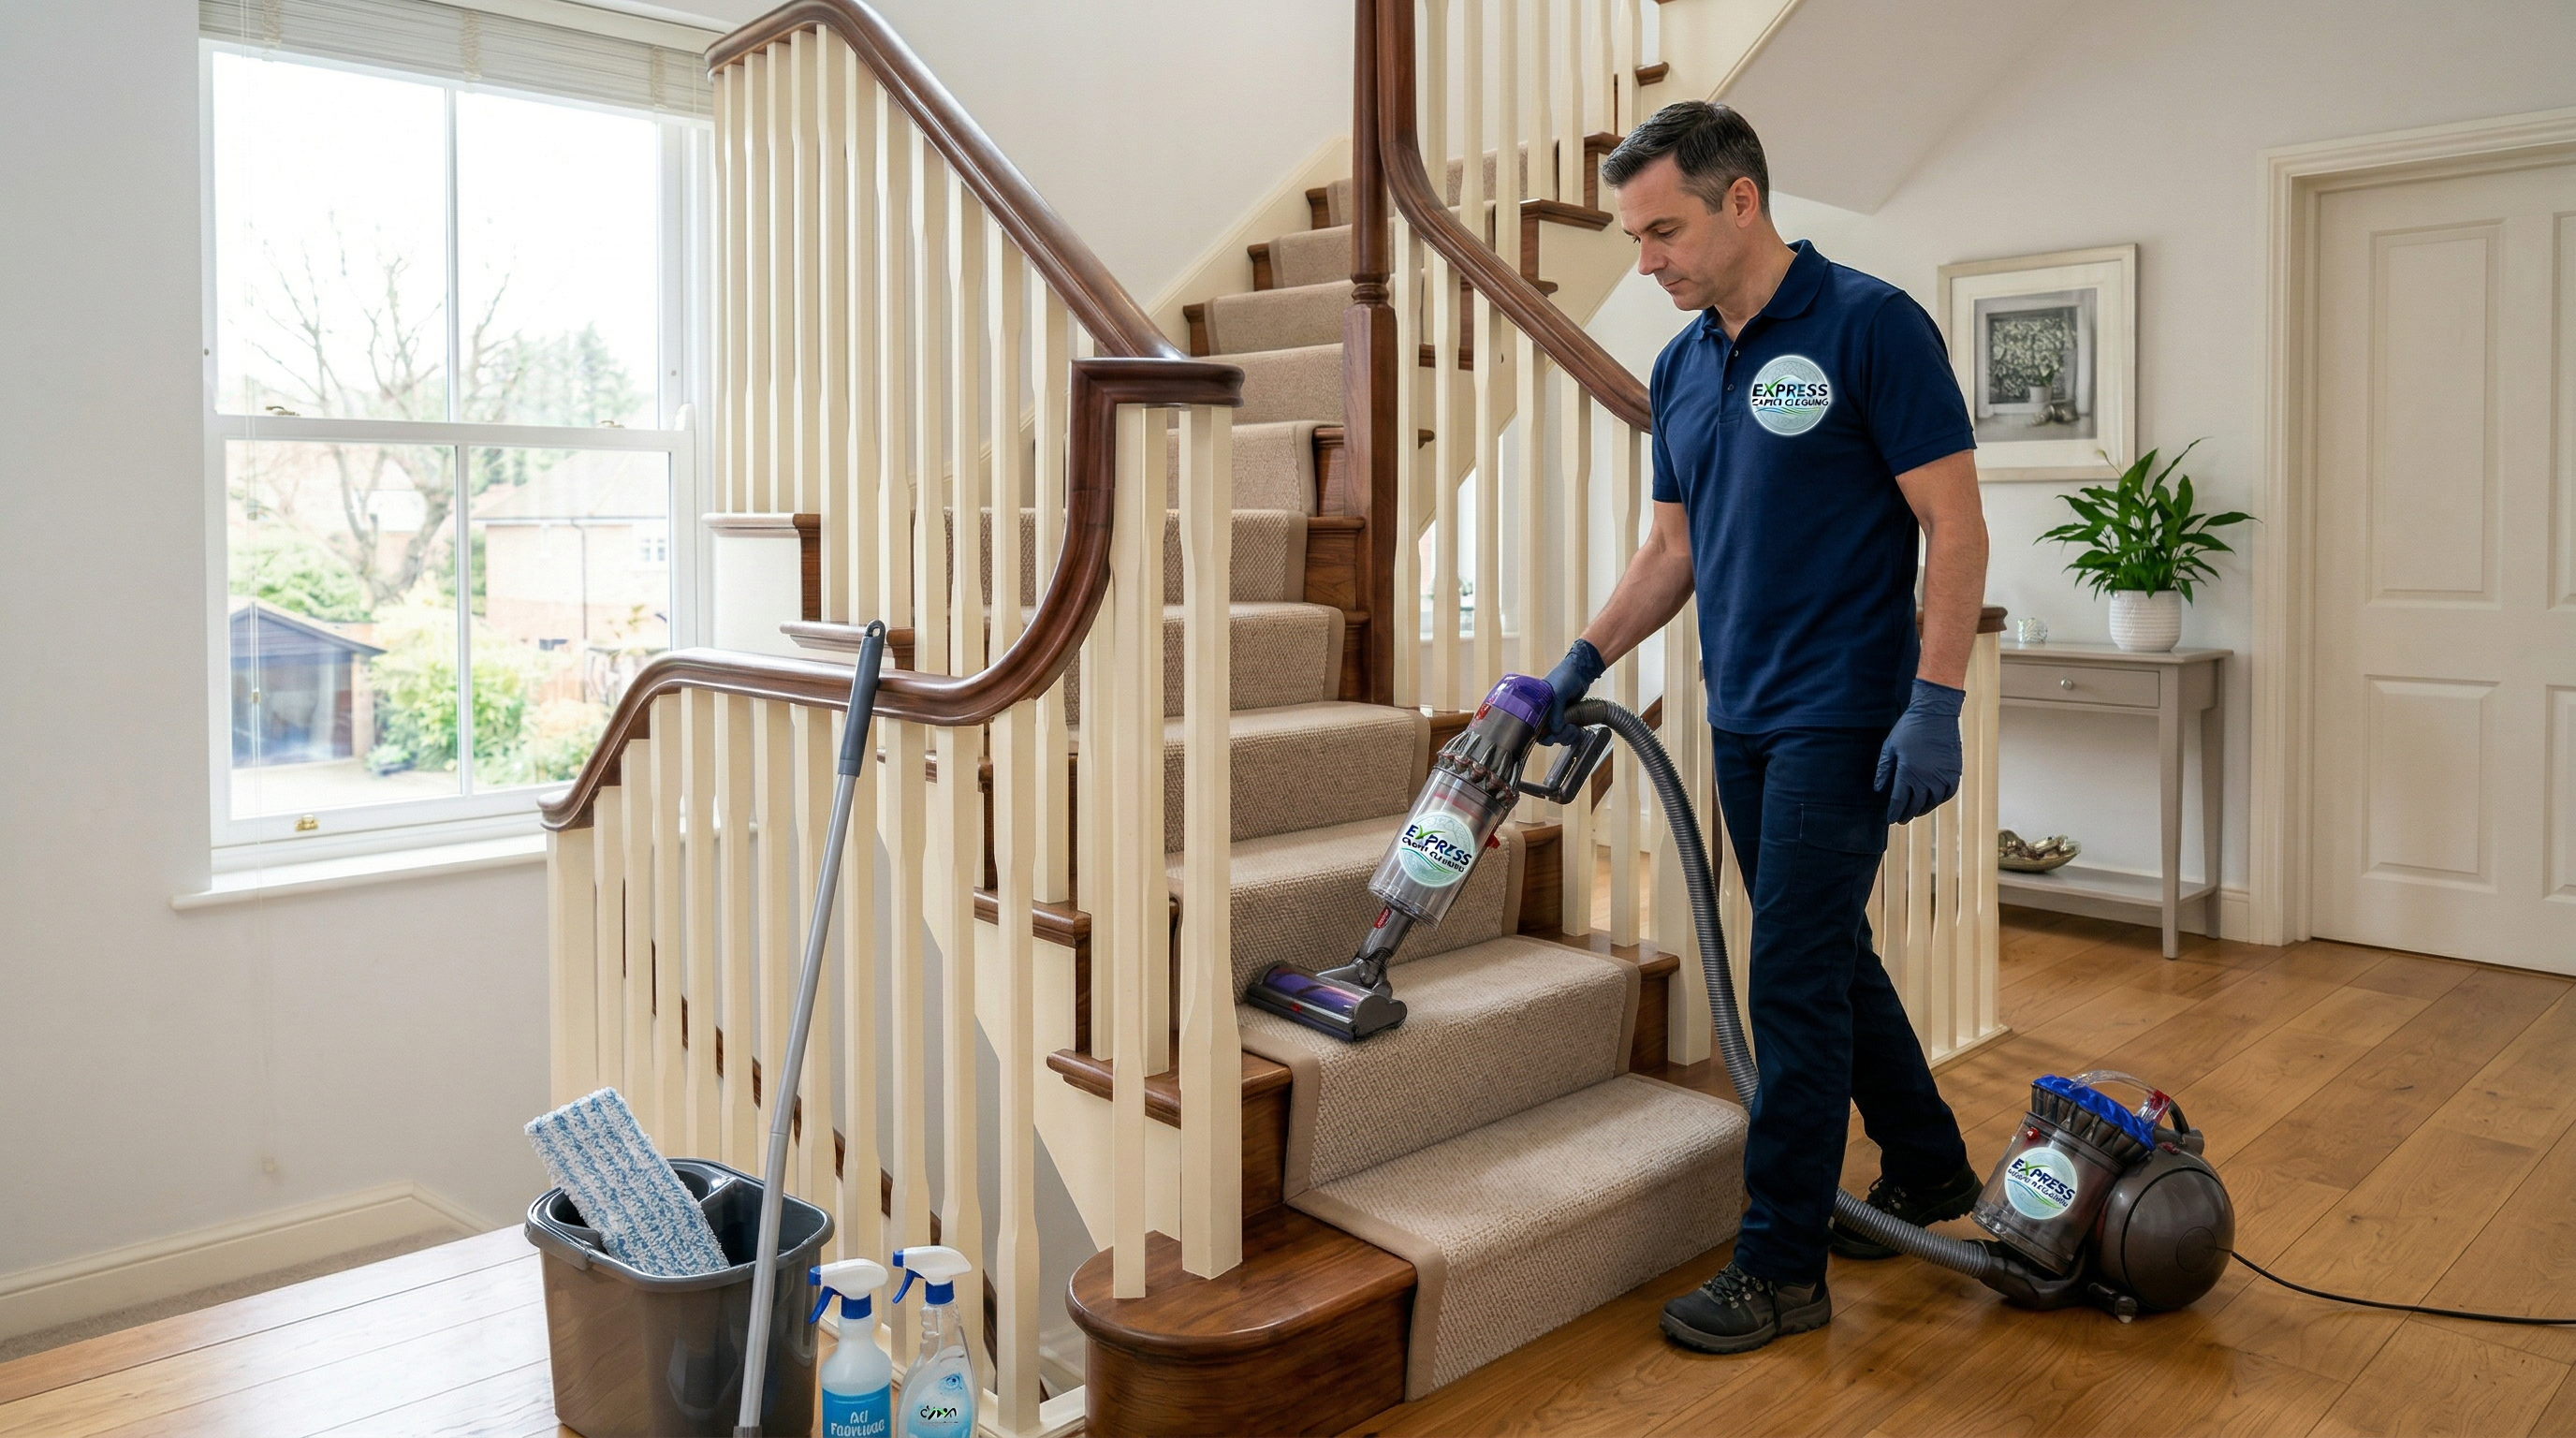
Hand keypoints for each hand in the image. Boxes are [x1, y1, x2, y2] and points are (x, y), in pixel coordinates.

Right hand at [1541, 639, 1607, 743]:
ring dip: (1566, 736)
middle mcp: (1545, 713)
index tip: (1551, 737)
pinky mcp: (1567, 717)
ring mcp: (1556, 716)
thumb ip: (1556, 712)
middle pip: (1546, 735)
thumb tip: (1556, 731)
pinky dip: (1572, 734)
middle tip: (1568, 729)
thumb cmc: (1565, 677)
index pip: (1534, 727)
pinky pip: (1566, 732)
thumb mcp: (1558, 693)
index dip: (1542, 735)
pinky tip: (1576, 729)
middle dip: (1558, 736)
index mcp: (1537, 706)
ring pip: (1558, 736)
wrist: (1581, 671)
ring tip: (1574, 728)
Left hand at [1877, 678, 1964, 823]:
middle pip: (1916, 805)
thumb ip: (1884, 770)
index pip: (1899, 801)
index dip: (1894, 812)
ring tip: (1916, 811)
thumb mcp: (1890, 747)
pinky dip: (1940, 800)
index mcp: (1908, 773)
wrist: (1935, 714)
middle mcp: (1926, 778)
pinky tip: (1933, 800)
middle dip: (1907, 814)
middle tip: (1901, 819)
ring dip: (1923, 809)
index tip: (1890, 819)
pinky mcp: (1954, 771)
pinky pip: (1948, 793)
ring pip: (1933, 802)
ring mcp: (1942, 776)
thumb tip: (1879, 789)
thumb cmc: (1909, 728)